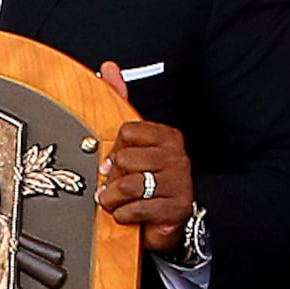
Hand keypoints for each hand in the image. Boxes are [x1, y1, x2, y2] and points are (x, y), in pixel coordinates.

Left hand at [91, 62, 194, 254]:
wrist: (166, 220)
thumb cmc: (147, 180)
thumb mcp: (133, 142)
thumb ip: (121, 102)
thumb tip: (109, 68)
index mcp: (167, 136)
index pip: (126, 133)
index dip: (115, 152)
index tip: (119, 163)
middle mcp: (178, 156)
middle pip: (124, 160)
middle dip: (113, 179)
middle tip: (119, 186)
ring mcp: (180, 181)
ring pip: (128, 185)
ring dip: (115, 199)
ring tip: (119, 202)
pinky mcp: (178, 207)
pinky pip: (137, 208)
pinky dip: (125, 215)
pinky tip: (130, 214)